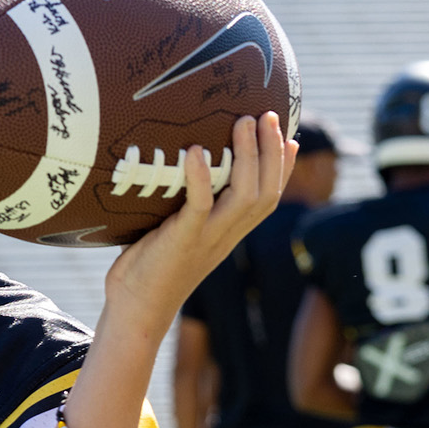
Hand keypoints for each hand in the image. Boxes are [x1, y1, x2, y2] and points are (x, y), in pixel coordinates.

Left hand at [104, 113, 294, 330]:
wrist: (136, 312)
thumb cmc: (149, 270)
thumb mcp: (177, 235)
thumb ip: (187, 210)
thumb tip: (175, 176)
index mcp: (229, 234)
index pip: (268, 199)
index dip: (284, 169)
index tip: (292, 138)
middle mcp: (226, 236)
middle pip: (266, 192)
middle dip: (273, 152)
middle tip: (269, 115)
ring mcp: (207, 239)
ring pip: (245, 197)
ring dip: (248, 157)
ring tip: (243, 122)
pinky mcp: (182, 241)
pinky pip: (199, 207)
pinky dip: (201, 178)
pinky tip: (197, 152)